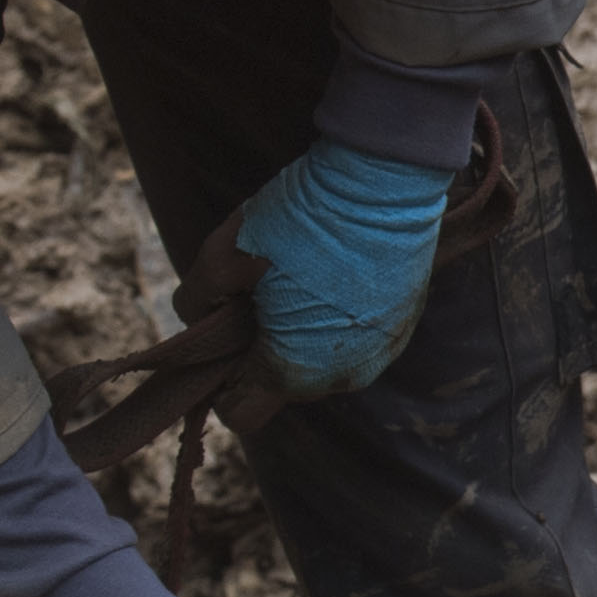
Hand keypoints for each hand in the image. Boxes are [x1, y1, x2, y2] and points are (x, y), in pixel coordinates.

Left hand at [222, 136, 449, 400]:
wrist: (383, 182)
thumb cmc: (296, 220)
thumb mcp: (219, 255)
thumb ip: (194, 301)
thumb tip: (197, 319)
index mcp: (292, 370)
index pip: (238, 415)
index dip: (219, 384)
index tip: (220, 339)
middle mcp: (340, 377)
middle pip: (282, 385)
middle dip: (263, 350)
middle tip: (258, 294)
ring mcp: (378, 355)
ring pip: (320, 362)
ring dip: (302, 333)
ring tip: (301, 279)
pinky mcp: (403, 327)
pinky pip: (355, 341)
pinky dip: (338, 319)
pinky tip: (335, 273)